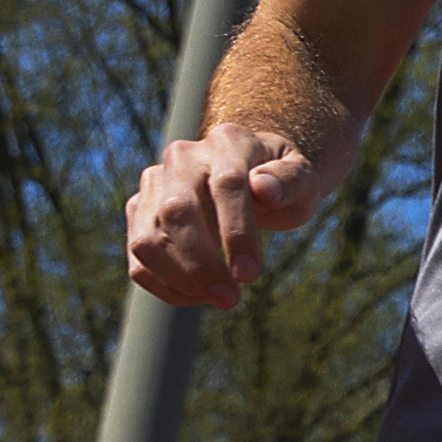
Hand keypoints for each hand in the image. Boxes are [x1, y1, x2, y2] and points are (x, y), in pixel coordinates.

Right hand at [123, 123, 335, 307]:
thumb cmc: (283, 183)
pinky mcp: (141, 211)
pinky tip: (198, 295)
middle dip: (201, 264)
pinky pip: (139, 258)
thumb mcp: (302, 179)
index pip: (227, 184)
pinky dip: (165, 285)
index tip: (249, 274)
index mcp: (228, 142)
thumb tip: (263, 189)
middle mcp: (183, 157)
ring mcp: (156, 184)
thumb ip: (289, 181)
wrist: (255, 176)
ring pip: (148, 238)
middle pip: (176, 211)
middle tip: (229, 299)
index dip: (236, 233)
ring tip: (218, 298)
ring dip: (179, 279)